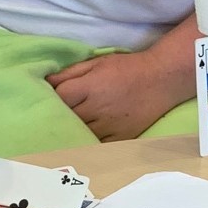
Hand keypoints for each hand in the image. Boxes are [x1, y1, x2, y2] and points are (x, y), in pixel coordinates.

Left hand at [47, 50, 171, 140]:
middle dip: (61, 114)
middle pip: (67, 118)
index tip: (54, 96)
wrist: (162, 79)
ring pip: (80, 134)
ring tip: (73, 124)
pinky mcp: (121, 138)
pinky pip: (97, 144)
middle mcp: (98, 108)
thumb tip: (45, 81)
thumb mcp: (97, 62)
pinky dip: (90, 140)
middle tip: (61, 111)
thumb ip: (70, 72)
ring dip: (74, 129)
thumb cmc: (127, 68)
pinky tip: (88, 135)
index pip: (60, 97)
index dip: (54, 96)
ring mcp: (110, 126)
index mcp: (91, 87)